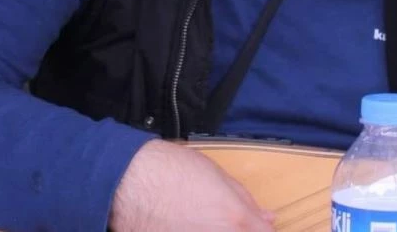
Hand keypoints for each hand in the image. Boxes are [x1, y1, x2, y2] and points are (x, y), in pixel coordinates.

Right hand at [110, 140, 274, 230]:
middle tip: (225, 221)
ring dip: (216, 231)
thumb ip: (246, 202)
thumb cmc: (172, 171)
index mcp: (235, 220)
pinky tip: (186, 227)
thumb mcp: (217, 176)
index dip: (261, 228)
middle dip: (240, 230)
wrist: (128, 182)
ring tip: (199, 221)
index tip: (256, 225)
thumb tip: (267, 218)